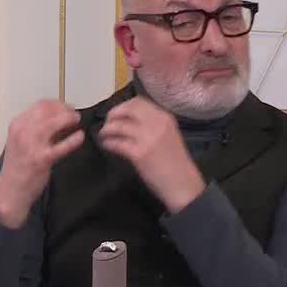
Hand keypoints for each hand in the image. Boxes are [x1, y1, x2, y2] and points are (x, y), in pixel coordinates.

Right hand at [0, 99, 84, 227]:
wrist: (11, 190)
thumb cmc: (19, 166)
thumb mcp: (22, 141)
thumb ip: (38, 129)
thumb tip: (61, 119)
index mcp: (17, 125)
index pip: (40, 105)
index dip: (57, 104)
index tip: (67, 109)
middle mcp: (22, 131)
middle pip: (48, 109)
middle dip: (65, 109)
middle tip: (75, 115)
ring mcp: (31, 145)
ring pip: (54, 122)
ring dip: (69, 119)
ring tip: (77, 122)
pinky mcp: (42, 159)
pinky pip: (63, 145)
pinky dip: (74, 139)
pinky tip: (80, 137)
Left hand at [98, 98, 205, 212]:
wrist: (183, 184)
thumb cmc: (175, 162)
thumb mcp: (169, 135)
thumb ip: (153, 124)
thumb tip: (129, 119)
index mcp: (165, 117)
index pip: (139, 102)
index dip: (123, 106)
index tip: (117, 114)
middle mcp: (156, 123)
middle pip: (127, 109)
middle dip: (113, 114)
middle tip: (107, 123)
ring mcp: (148, 138)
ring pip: (119, 126)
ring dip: (107, 130)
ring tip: (104, 135)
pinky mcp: (139, 154)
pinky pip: (117, 143)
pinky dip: (109, 143)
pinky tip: (107, 146)